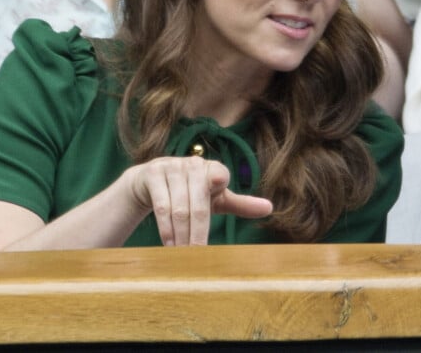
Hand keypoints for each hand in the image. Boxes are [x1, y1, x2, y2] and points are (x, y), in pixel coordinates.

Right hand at [128, 155, 272, 245]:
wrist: (150, 180)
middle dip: (198, 233)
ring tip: (183, 255)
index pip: (219, 176)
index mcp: (213, 168)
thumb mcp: (215, 198)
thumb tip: (270, 208)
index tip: (217, 190)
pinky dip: (166, 228)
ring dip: (181, 235)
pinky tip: (169, 244)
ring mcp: (171, 167)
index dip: (217, 182)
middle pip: (198, 204)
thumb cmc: (190, 191)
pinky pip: (161, 205)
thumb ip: (241, 204)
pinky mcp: (153, 173)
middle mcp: (193, 164)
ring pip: (179, 208)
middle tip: (198, 257)